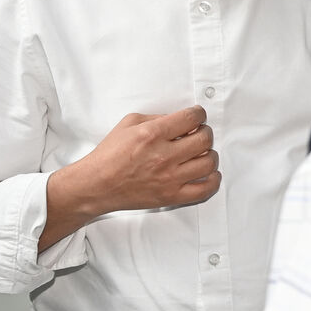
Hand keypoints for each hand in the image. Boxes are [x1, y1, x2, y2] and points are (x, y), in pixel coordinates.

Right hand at [40, 106, 220, 248]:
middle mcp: (163, 156)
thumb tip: (181, 119)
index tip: (197, 116)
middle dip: (205, 132)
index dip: (199, 114)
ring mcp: (169, 178)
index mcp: (152, 134)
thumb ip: (157, 117)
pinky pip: (205, 189)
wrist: (97, 185)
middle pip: (205, 139)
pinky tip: (209, 173)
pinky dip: (213, 180)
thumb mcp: (129, 123)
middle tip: (198, 133)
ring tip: (201, 153)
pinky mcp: (171, 196)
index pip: (192, 118)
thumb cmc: (110, 154)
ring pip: (209, 162)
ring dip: (210, 154)